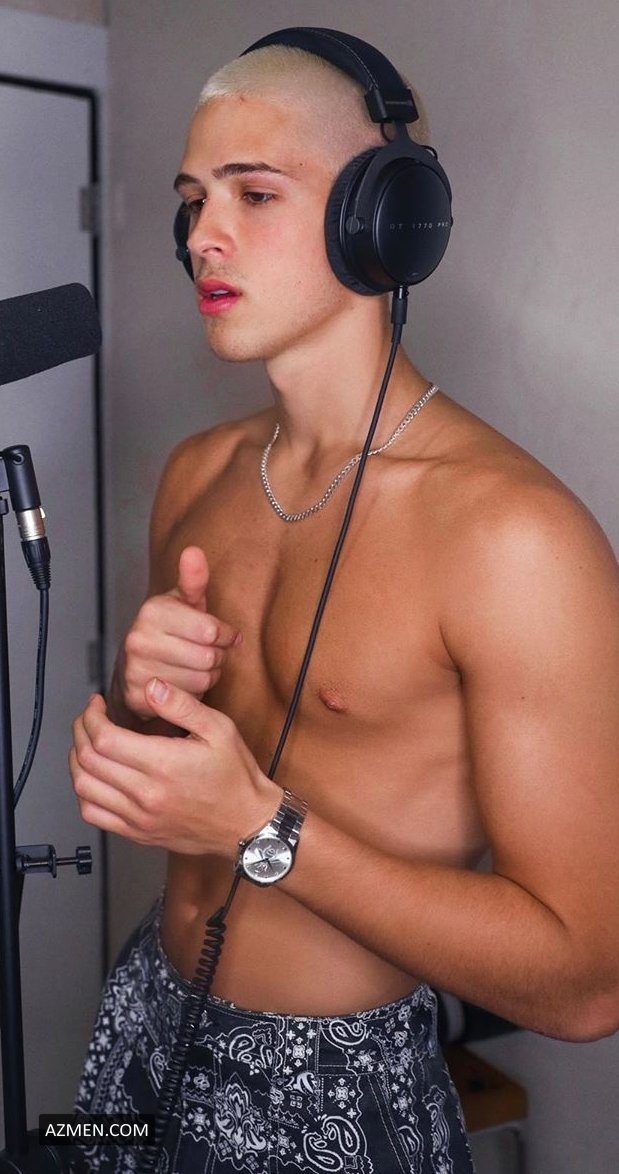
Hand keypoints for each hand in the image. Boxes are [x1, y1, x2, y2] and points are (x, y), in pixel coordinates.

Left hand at [70, 681, 279, 855]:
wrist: (247, 823)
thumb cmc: (235, 777)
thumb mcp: (219, 729)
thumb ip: (182, 705)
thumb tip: (152, 686)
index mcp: (164, 764)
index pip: (105, 738)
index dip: (92, 717)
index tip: (97, 705)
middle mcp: (146, 793)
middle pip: (88, 760)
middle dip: (81, 731)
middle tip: (89, 718)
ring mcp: (139, 817)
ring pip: (84, 788)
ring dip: (77, 761)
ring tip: (87, 744)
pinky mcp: (138, 833)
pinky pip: (93, 815)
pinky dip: (84, 793)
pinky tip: (94, 777)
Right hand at [120, 546, 240, 719]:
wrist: (134, 669)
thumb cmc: (169, 631)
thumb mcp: (183, 603)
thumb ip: (193, 579)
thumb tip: (194, 551)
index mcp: (153, 610)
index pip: (211, 630)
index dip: (226, 635)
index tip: (223, 636)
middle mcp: (139, 637)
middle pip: (208, 657)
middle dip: (217, 657)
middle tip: (211, 654)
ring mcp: (136, 668)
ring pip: (201, 679)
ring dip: (208, 676)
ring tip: (198, 667)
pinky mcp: (138, 695)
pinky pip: (188, 699)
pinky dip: (194, 694)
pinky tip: (185, 683)